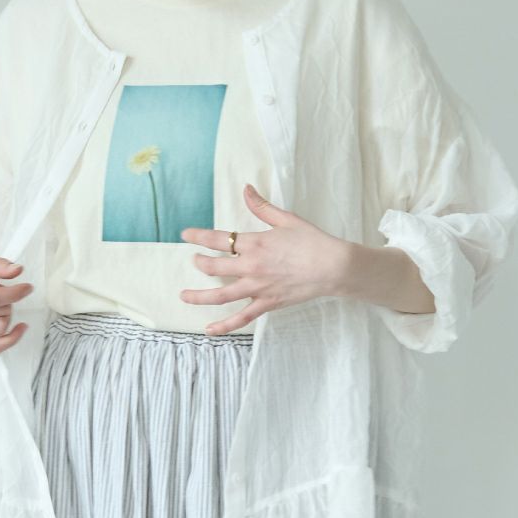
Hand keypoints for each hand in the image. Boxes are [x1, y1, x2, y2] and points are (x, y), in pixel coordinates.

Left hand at [179, 184, 351, 334]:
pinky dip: (224, 325)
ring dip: (199, 296)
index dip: (198, 236)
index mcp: (255, 243)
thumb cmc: (312, 241)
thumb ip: (262, 206)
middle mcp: (251, 266)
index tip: (185, 235)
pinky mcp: (267, 303)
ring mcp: (257, 288)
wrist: (333, 266)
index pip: (218, 239)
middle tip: (194, 260)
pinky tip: (209, 329)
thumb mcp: (286, 219)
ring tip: (184, 296)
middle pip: (214, 267)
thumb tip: (246, 189)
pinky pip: (241, 318)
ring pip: (220, 296)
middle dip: (199, 262)